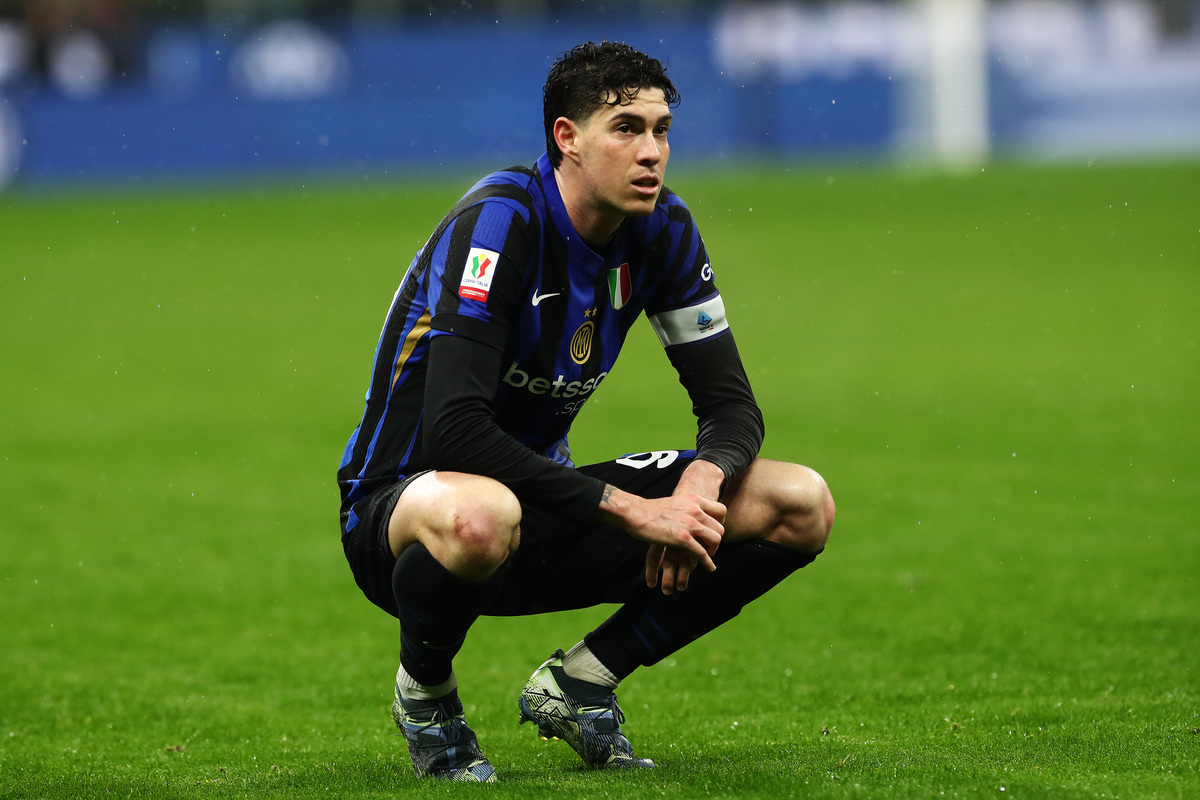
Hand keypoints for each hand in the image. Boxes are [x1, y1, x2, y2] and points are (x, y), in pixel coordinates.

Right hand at [642, 460, 727, 592]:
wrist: (636, 513)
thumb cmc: (651, 510)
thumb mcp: (676, 502)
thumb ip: (687, 507)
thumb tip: (692, 515)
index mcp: (695, 499)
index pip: (721, 510)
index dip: (721, 523)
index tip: (713, 531)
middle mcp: (696, 510)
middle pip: (719, 528)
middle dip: (716, 540)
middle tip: (709, 547)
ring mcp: (690, 524)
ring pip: (715, 540)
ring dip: (713, 551)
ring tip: (708, 557)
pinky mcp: (683, 539)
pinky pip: (702, 553)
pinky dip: (708, 562)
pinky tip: (709, 567)